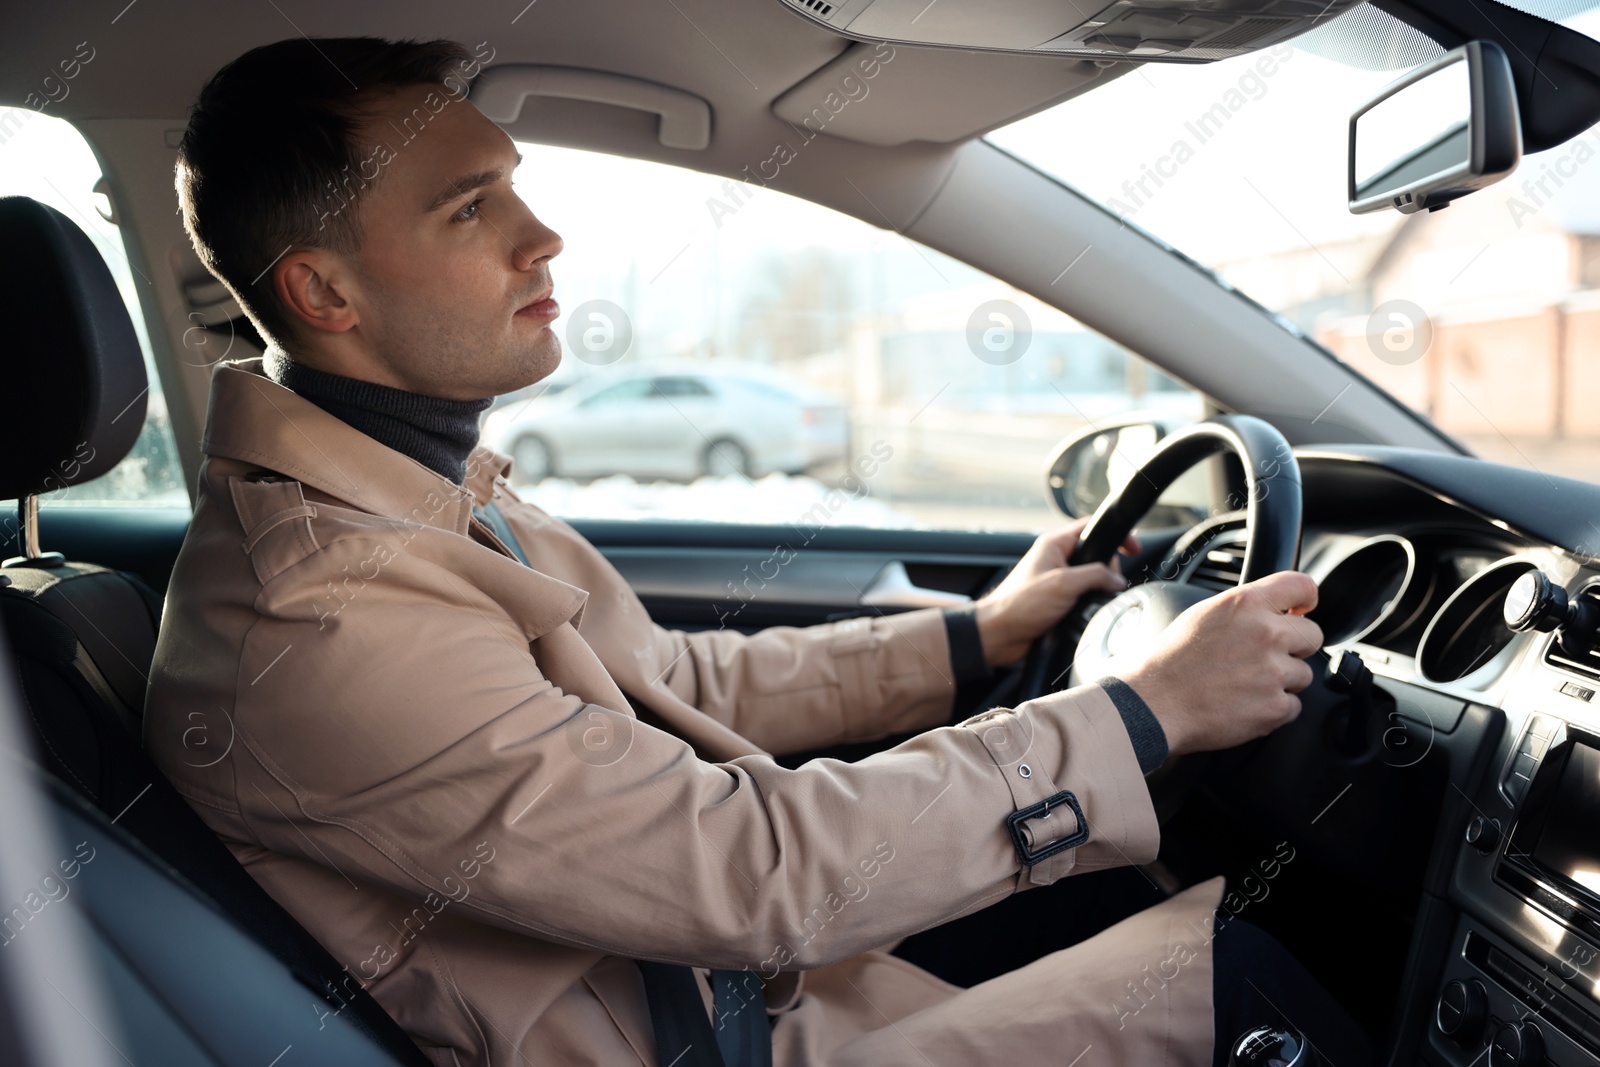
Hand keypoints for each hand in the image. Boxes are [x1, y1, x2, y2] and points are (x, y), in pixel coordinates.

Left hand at [974, 517, 1137, 667]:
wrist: (999, 635)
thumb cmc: (1018, 605)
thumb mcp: (1063, 584)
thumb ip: (1095, 576)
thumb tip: (1117, 578)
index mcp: (1054, 544)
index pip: (1091, 528)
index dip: (1114, 536)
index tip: (1132, 547)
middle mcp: (1056, 559)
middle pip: (1096, 556)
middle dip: (1108, 570)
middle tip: (1108, 584)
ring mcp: (1057, 581)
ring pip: (1091, 580)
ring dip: (1098, 590)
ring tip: (1092, 601)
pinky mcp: (1058, 601)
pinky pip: (1083, 598)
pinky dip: (1089, 604)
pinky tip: (1087, 613)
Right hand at [1118, 571, 1323, 757]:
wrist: (1154, 703)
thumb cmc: (1171, 661)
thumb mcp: (1204, 614)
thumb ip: (1244, 609)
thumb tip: (1272, 610)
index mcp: (1247, 604)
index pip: (1302, 586)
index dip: (1306, 600)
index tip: (1302, 610)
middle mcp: (1266, 633)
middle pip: (1313, 635)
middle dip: (1293, 648)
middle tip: (1262, 659)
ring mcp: (1274, 671)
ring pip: (1303, 674)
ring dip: (1282, 682)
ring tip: (1245, 685)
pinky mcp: (1275, 706)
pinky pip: (1293, 706)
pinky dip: (1274, 710)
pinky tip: (1245, 704)